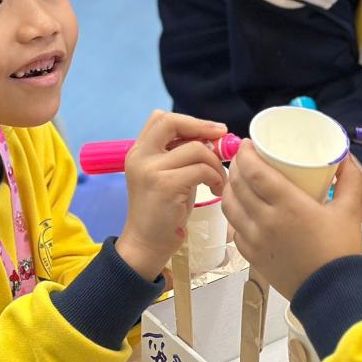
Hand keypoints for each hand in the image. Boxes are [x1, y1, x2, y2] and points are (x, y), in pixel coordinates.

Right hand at [117, 111, 226, 280]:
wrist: (148, 243)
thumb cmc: (163, 211)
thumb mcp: (168, 175)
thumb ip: (182, 155)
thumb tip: (214, 138)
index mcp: (138, 151)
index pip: (161, 118)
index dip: (190, 121)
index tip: (212, 131)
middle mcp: (140, 156)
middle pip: (172, 122)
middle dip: (203, 128)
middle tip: (222, 140)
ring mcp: (150, 170)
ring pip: (195, 149)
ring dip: (215, 163)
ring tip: (218, 180)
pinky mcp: (164, 185)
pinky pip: (201, 170)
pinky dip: (215, 177)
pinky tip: (215, 190)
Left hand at [222, 141, 361, 299]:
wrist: (330, 293)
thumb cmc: (340, 250)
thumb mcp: (350, 210)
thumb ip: (348, 179)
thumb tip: (342, 157)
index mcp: (288, 205)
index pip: (255, 171)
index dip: (246, 153)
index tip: (248, 143)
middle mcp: (265, 220)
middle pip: (238, 184)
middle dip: (237, 165)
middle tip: (246, 157)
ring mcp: (255, 239)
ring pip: (229, 205)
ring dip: (231, 188)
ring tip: (240, 180)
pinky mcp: (251, 255)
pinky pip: (234, 228)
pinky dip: (234, 213)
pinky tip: (244, 208)